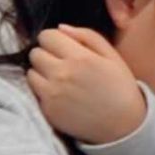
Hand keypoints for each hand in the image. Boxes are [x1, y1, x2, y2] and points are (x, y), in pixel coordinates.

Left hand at [27, 25, 147, 144]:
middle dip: (47, 55)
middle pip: (35, 53)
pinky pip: (34, 91)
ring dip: (42, 72)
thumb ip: (88, 36)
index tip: (63, 47)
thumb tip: (61, 28)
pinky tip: (60, 94)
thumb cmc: (120, 88)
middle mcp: (62, 74)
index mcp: (80, 58)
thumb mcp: (113, 56)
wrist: (123, 126)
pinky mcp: (47, 109)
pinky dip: (44, 90)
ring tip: (60, 79)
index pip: (47, 36)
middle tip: (62, 64)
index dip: (55, 39)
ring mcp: (52, 93)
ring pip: (31, 72)